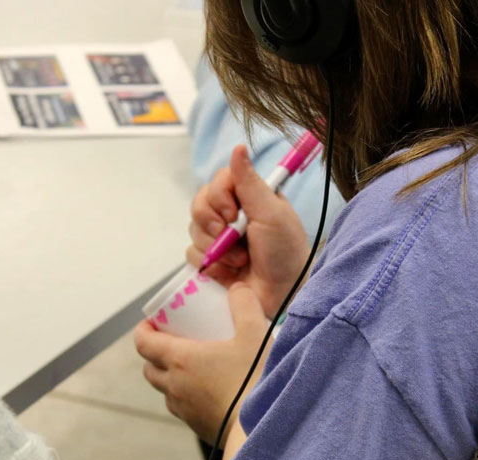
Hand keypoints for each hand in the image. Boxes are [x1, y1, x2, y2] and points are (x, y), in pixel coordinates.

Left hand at [134, 283, 270, 446]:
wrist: (263, 428)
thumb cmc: (255, 379)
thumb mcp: (254, 333)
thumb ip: (245, 305)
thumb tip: (237, 288)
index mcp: (180, 360)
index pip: (143, 343)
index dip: (143, 330)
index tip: (154, 322)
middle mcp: (174, 386)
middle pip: (149, 368)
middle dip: (155, 353)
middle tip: (174, 341)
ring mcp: (184, 409)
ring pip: (165, 390)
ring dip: (171, 376)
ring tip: (192, 366)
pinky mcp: (197, 427)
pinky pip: (182, 408)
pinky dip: (187, 396)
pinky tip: (209, 390)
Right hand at [187, 145, 309, 316]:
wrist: (283, 294)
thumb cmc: (285, 252)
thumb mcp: (271, 213)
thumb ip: (250, 183)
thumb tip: (238, 147)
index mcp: (248, 198)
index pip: (218, 181)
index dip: (219, 195)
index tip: (233, 212)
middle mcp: (232, 215)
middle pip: (199, 203)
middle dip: (212, 222)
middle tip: (232, 235)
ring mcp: (219, 239)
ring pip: (193, 229)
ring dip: (216, 247)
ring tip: (241, 259)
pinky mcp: (211, 261)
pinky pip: (192, 254)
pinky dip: (211, 263)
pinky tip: (230, 272)